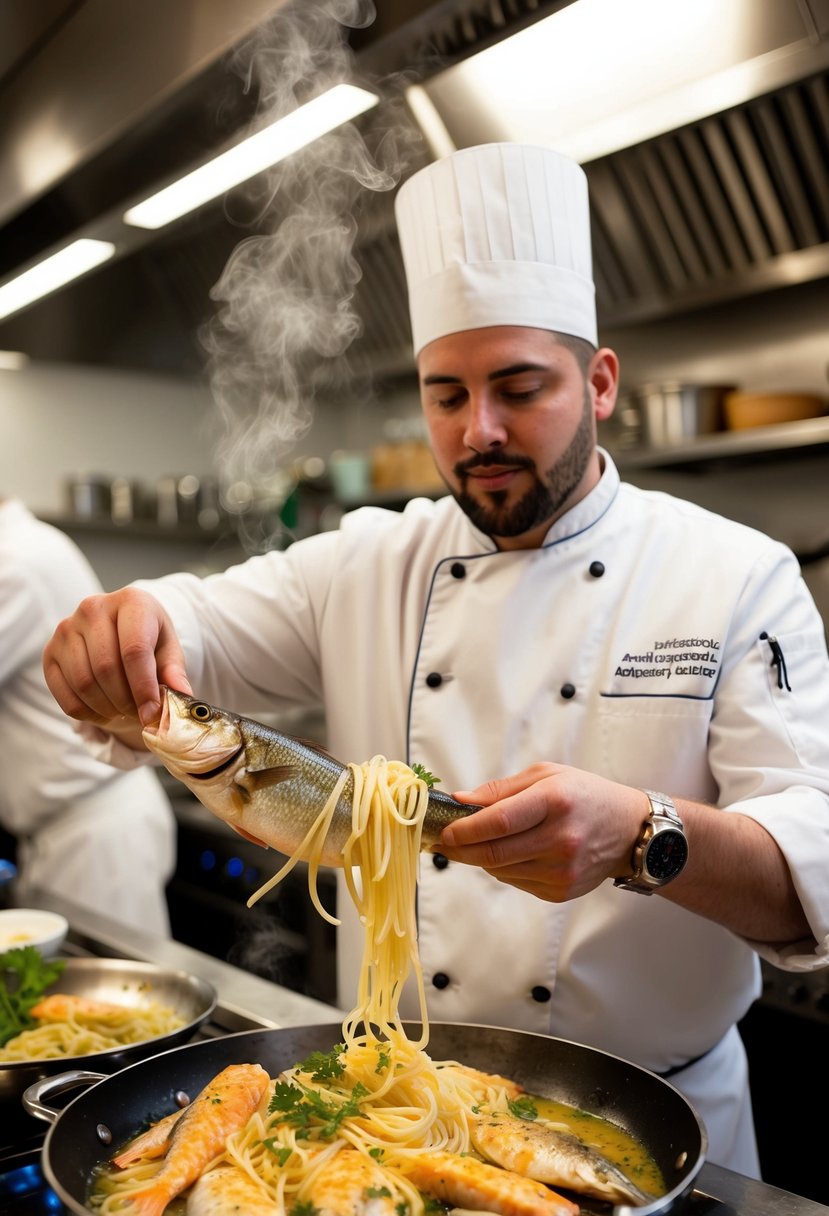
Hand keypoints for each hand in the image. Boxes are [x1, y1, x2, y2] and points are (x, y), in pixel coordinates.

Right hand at [42, 587, 191, 738]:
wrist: (120, 627)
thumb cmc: (149, 637)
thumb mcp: (169, 648)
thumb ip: (174, 671)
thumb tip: (182, 694)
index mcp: (131, 601)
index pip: (134, 650)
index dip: (143, 687)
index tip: (152, 713)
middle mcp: (93, 608)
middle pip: (106, 668)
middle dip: (126, 701)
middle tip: (140, 713)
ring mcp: (66, 628)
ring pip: (84, 684)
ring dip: (107, 708)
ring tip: (125, 710)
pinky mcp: (50, 651)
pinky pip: (65, 695)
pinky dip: (87, 713)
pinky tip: (105, 711)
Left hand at [438, 763, 647, 901]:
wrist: (627, 830)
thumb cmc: (583, 795)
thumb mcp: (545, 775)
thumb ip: (499, 790)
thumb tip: (459, 801)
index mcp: (554, 801)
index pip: (498, 822)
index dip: (464, 829)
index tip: (444, 830)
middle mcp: (560, 839)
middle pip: (493, 853)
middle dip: (460, 849)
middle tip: (443, 842)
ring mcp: (562, 870)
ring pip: (500, 870)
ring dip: (480, 858)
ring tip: (477, 843)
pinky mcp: (561, 891)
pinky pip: (516, 881)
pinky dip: (503, 868)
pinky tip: (511, 853)